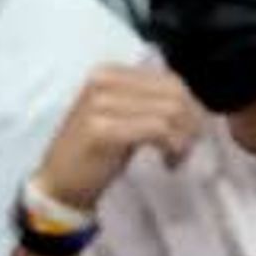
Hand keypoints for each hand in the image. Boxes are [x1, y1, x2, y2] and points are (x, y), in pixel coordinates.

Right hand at [33, 64, 208, 218]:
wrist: (60, 182)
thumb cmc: (95, 153)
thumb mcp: (122, 117)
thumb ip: (149, 103)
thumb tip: (194, 105)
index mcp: (108, 72)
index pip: (170, 80)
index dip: (192, 107)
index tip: (191, 134)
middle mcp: (102, 80)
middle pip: (174, 93)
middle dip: (192, 123)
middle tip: (186, 149)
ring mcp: (100, 103)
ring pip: (170, 110)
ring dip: (184, 138)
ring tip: (176, 156)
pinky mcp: (101, 128)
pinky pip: (157, 129)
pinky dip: (172, 147)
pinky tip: (167, 162)